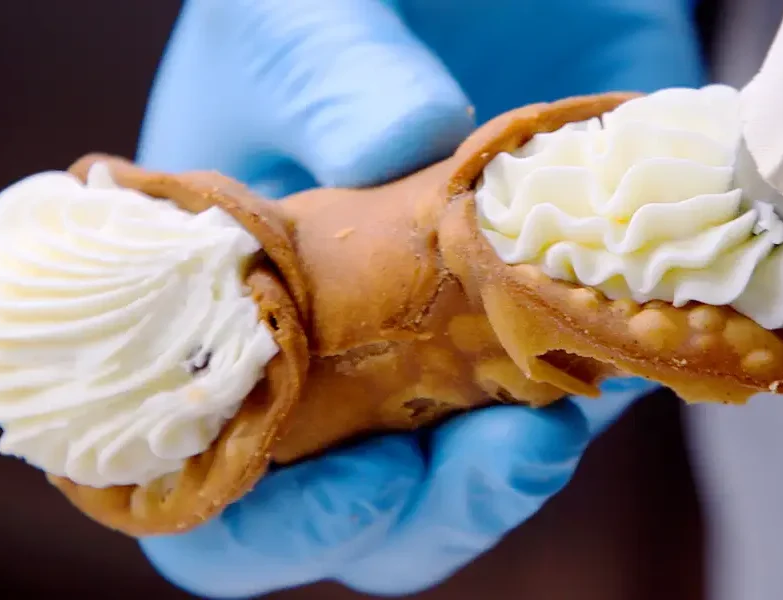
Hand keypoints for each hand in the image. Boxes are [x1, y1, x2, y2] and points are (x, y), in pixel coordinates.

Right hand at [136, 0, 701, 596]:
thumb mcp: (294, 15)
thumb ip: (322, 76)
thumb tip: (385, 155)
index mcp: (231, 303)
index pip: (210, 461)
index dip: (253, 513)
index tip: (331, 479)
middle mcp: (331, 345)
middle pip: (342, 504)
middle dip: (390, 518)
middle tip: (423, 471)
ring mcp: (439, 343)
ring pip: (451, 483)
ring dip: (484, 489)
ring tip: (523, 444)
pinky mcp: (539, 324)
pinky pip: (549, 414)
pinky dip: (558, 421)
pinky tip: (573, 397)